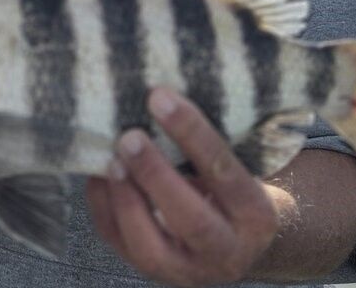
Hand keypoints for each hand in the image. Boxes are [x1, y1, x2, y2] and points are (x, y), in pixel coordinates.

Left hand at [86, 89, 277, 286]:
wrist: (237, 240)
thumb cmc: (235, 183)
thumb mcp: (243, 163)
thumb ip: (215, 138)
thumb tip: (166, 87)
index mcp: (256, 216)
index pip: (224, 172)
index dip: (192, 133)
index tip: (160, 97)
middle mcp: (226, 253)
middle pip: (191, 220)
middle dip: (154, 175)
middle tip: (129, 136)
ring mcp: (188, 272)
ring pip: (151, 248)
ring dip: (126, 200)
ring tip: (111, 159)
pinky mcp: (154, 273)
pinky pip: (121, 247)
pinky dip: (105, 209)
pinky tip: (99, 175)